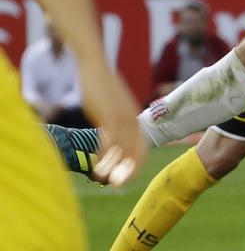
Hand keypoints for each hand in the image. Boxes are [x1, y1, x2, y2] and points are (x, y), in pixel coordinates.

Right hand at [79, 64, 145, 186]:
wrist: (94, 65)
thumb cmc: (101, 84)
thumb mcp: (113, 104)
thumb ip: (116, 118)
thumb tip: (113, 131)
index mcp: (134, 116)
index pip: (143, 145)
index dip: (137, 163)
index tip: (130, 176)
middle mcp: (132, 118)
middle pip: (138, 150)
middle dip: (130, 170)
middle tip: (120, 185)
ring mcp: (121, 117)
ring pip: (124, 149)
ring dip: (115, 167)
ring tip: (107, 181)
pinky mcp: (108, 115)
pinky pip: (109, 141)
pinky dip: (105, 157)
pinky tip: (98, 167)